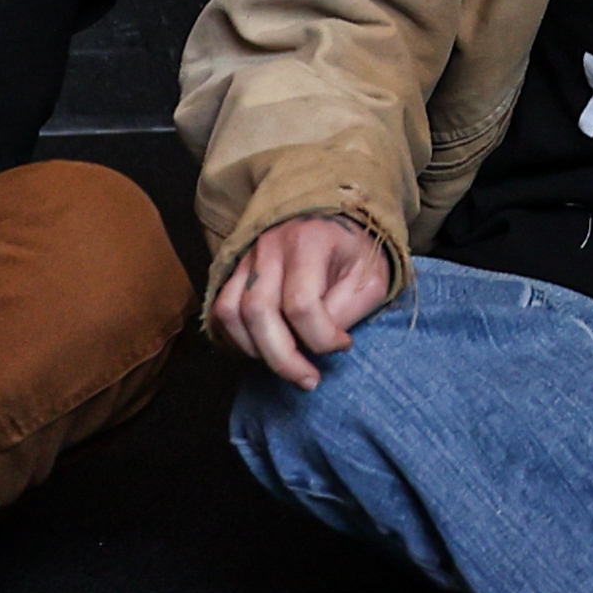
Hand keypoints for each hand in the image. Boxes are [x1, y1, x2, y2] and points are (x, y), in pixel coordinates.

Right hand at [210, 214, 392, 387]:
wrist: (336, 211)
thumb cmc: (357, 247)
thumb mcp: (372, 274)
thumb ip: (348, 308)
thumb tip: (319, 342)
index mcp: (310, 241)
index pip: (302, 303)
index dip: (322, 336)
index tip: (344, 345)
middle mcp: (270, 246)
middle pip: (258, 312)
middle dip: (282, 358)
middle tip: (309, 380)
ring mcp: (247, 257)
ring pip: (229, 313)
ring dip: (255, 350)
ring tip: (287, 364)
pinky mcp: (234, 269)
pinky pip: (220, 310)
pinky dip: (235, 338)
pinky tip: (263, 349)